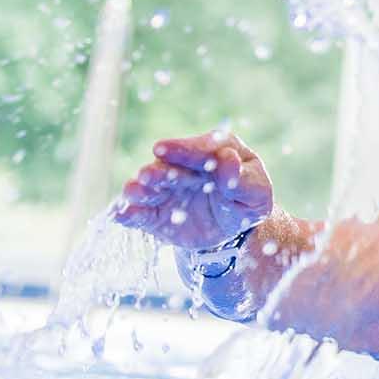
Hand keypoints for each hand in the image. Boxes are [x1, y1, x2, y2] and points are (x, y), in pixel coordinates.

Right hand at [112, 131, 273, 249]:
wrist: (233, 229)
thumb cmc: (246, 201)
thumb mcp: (256, 193)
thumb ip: (242, 179)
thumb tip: (228, 159)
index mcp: (212, 153)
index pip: (197, 149)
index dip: (181, 150)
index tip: (163, 149)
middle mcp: (182, 168)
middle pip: (167, 168)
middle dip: (157, 171)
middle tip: (147, 175)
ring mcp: (165, 190)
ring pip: (149, 189)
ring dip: (139, 190)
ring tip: (133, 193)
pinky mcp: (154, 214)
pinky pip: (140, 214)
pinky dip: (130, 214)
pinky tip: (122, 215)